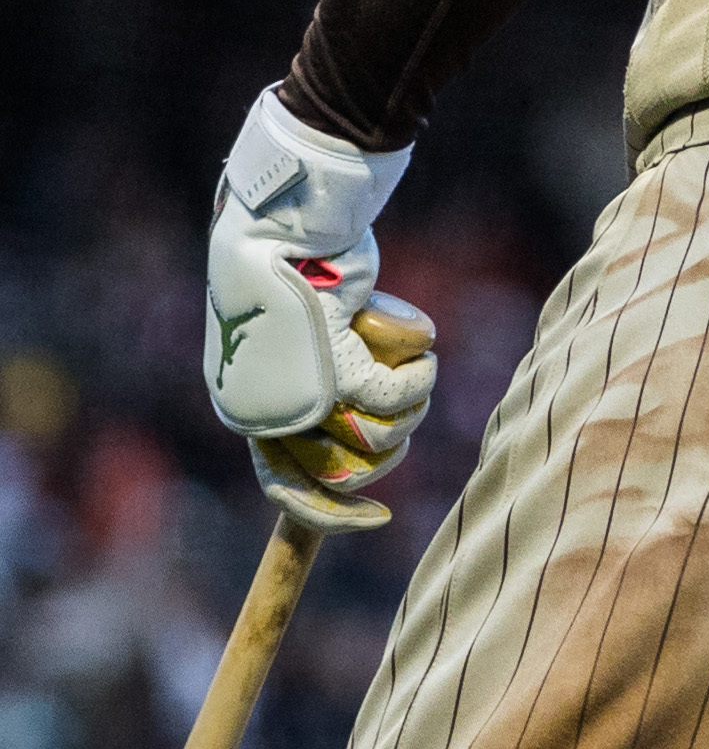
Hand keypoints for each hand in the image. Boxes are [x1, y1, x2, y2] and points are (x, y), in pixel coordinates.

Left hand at [205, 89, 436, 535]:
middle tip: (403, 395)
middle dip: (389, 440)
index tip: (377, 519)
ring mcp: (300, 400)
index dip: (335, 515)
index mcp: (250, 413)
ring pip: (382, 440)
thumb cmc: (293, 278)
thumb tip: (351, 456)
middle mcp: (266, 417)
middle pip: (349, 473)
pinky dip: (418, 374)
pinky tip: (418, 349)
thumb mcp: (300, 349)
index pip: (287, 492)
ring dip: (408, 400)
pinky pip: (400, 397)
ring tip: (403, 358)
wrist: (284, 229)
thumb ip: (316, 393)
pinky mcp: (336, 375)